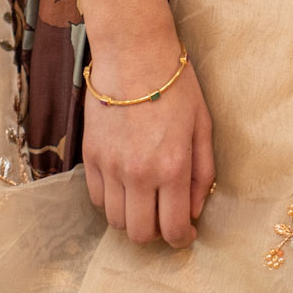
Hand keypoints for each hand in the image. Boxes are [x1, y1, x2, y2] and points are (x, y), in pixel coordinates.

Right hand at [82, 34, 214, 246]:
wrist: (134, 53)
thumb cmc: (175, 85)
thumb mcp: (202, 125)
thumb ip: (202, 171)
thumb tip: (196, 209)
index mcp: (172, 167)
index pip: (172, 228)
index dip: (181, 239)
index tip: (186, 235)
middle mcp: (139, 174)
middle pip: (139, 234)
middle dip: (155, 234)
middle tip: (165, 217)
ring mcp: (111, 168)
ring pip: (115, 221)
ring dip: (132, 218)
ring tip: (146, 200)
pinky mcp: (90, 157)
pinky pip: (98, 199)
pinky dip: (112, 201)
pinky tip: (126, 185)